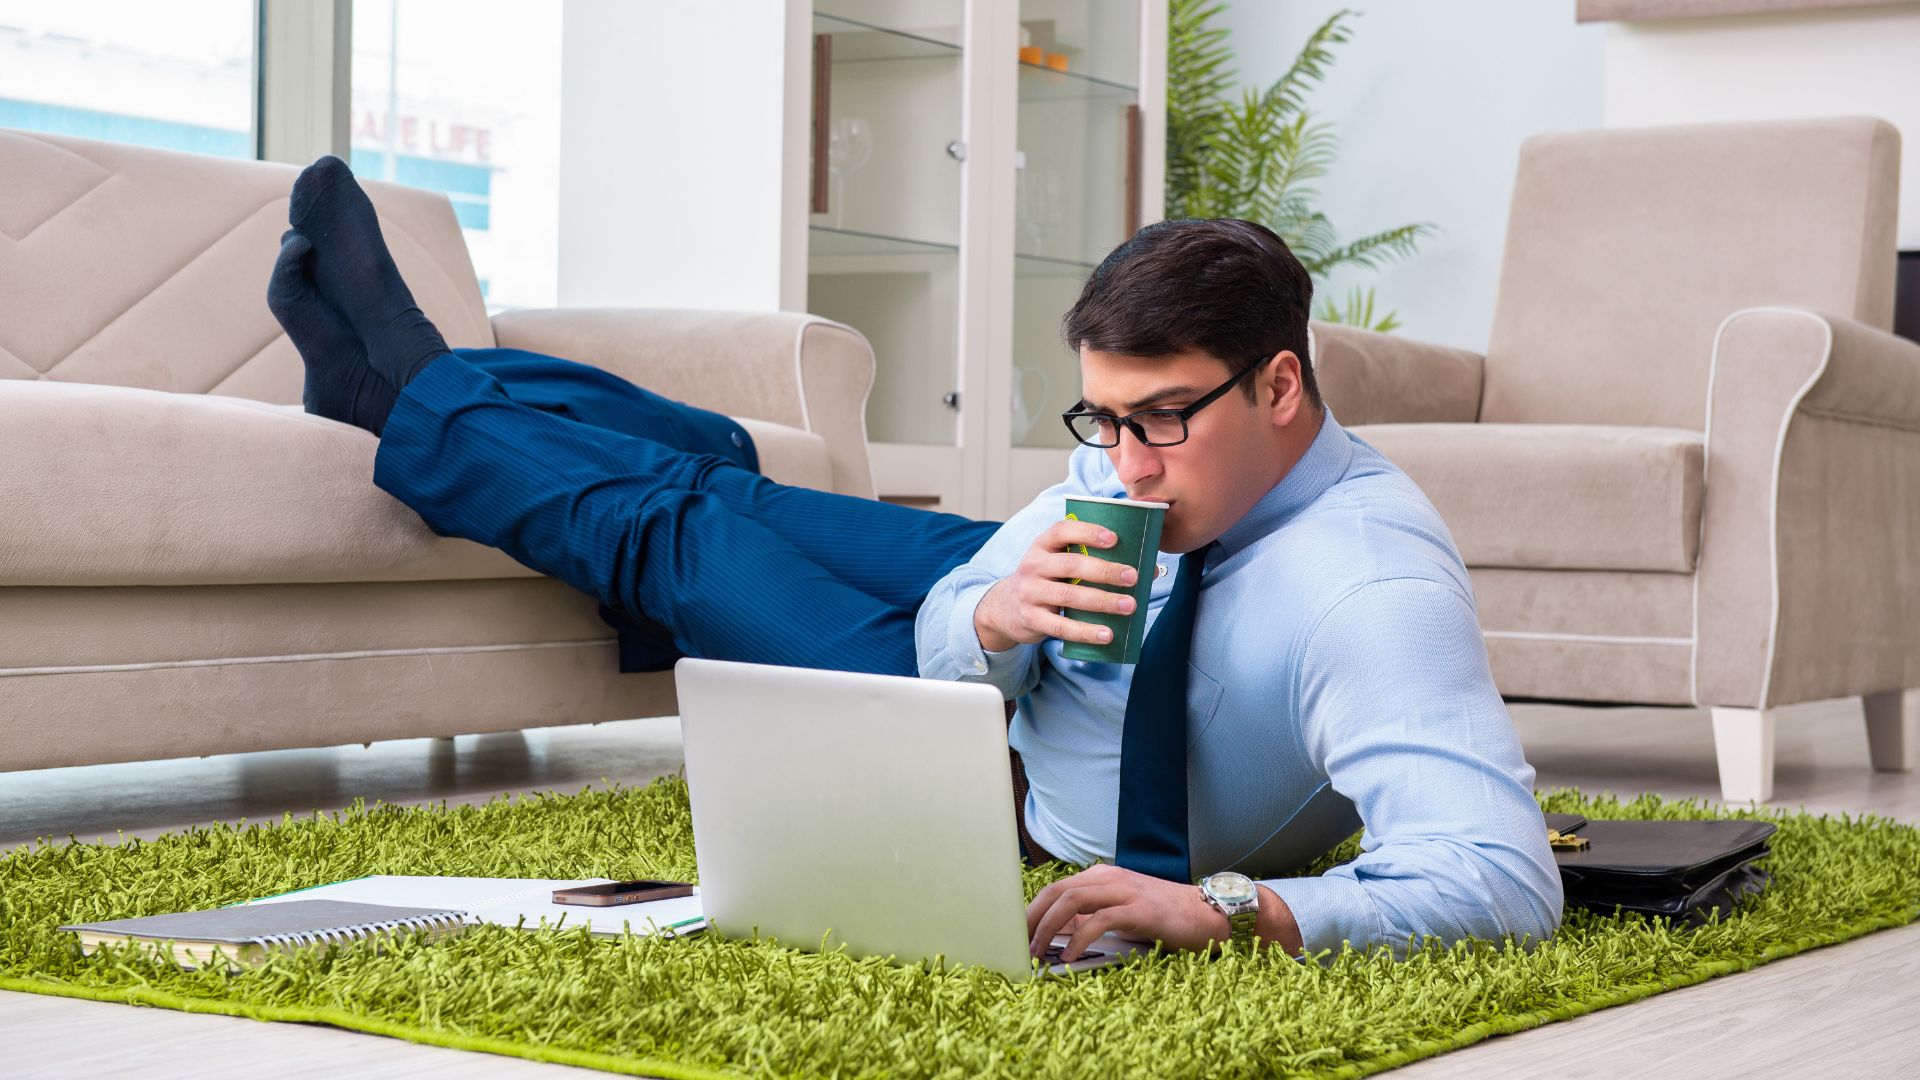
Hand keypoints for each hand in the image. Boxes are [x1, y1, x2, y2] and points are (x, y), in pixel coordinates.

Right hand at [974, 519, 1140, 651]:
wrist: (1005, 608)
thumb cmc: (1046, 580)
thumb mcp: (1056, 562)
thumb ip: (1090, 560)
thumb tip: (1150, 568)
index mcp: (1042, 545)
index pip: (1062, 530)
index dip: (1088, 532)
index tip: (1115, 538)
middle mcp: (1033, 566)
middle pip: (1070, 565)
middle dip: (1105, 570)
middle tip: (1133, 577)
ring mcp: (1030, 594)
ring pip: (1069, 596)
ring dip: (1102, 601)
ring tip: (1130, 605)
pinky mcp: (1032, 620)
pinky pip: (1061, 627)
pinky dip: (1086, 632)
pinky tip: (1108, 634)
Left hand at [1025, 863, 1231, 960]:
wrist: (1211, 914)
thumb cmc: (1166, 919)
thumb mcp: (1123, 914)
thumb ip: (1092, 918)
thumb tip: (1057, 936)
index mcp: (1103, 876)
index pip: (1055, 888)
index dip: (1031, 909)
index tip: (1014, 932)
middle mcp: (1110, 877)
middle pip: (1057, 891)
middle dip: (1031, 918)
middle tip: (1016, 944)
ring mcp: (1125, 891)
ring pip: (1072, 901)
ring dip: (1047, 928)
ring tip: (1036, 952)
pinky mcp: (1140, 910)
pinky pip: (1099, 920)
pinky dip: (1078, 938)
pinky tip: (1068, 956)